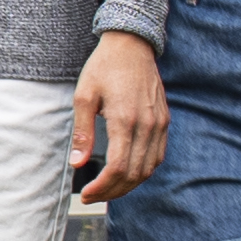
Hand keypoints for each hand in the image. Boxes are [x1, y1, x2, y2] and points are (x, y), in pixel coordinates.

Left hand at [71, 32, 167, 199]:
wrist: (132, 44)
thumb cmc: (104, 67)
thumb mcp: (84, 96)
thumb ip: (82, 132)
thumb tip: (77, 164)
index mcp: (124, 120)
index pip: (117, 168)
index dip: (101, 188)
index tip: (85, 193)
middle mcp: (147, 125)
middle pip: (133, 174)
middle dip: (111, 191)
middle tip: (92, 195)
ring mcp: (159, 124)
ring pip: (148, 169)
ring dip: (128, 185)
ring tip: (107, 188)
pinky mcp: (164, 121)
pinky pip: (158, 156)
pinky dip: (143, 171)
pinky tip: (127, 173)